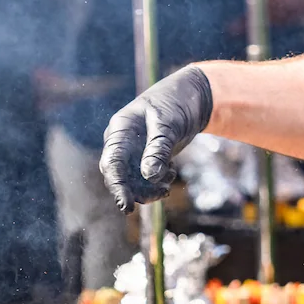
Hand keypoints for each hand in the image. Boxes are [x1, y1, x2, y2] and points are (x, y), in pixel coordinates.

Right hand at [99, 65, 212, 212]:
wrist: (193, 97)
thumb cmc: (177, 103)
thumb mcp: (169, 125)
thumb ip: (158, 149)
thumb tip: (149, 176)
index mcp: (120, 130)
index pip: (111, 163)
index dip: (117, 187)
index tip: (127, 206)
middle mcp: (122, 142)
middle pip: (119, 176)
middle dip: (136, 191)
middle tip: (160, 196)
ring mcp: (132, 151)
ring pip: (133, 181)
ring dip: (150, 188)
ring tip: (169, 182)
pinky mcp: (145, 157)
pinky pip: (144, 178)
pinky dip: (156, 183)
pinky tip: (170, 176)